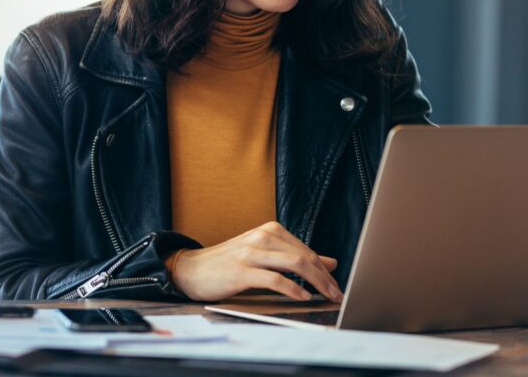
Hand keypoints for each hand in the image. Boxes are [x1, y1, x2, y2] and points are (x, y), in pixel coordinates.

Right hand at [169, 221, 341, 302]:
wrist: (190, 269)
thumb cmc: (229, 263)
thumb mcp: (265, 255)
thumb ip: (295, 257)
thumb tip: (330, 262)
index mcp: (271, 230)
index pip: (307, 250)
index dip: (325, 269)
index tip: (336, 285)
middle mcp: (263, 237)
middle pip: (305, 256)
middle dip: (325, 277)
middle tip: (337, 293)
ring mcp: (252, 252)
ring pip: (295, 264)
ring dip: (316, 282)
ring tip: (326, 296)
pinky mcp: (242, 270)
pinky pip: (275, 279)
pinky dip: (293, 289)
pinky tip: (302, 297)